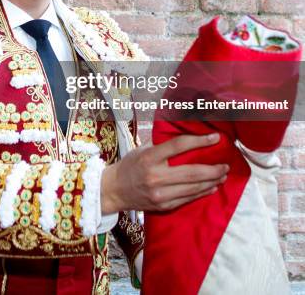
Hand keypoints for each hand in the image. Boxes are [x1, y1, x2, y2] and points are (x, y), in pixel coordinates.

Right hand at [101, 133, 228, 213]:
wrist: (114, 190)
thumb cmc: (130, 165)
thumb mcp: (142, 149)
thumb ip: (162, 144)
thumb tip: (186, 135)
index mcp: (150, 157)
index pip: (179, 146)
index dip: (200, 141)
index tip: (216, 138)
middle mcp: (155, 176)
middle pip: (192, 172)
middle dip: (213, 169)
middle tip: (226, 164)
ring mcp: (160, 193)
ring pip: (193, 188)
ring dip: (211, 181)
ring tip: (222, 175)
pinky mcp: (163, 205)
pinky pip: (188, 199)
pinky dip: (202, 192)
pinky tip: (211, 187)